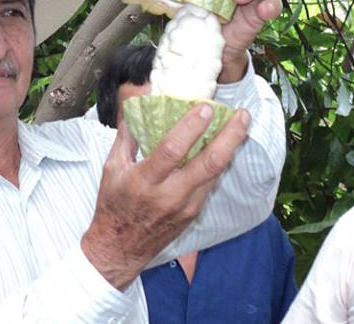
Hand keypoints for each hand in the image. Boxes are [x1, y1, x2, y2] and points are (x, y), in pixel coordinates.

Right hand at [81, 105, 250, 289]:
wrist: (120, 248)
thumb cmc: (113, 205)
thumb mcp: (111, 168)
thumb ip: (126, 135)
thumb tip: (139, 104)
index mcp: (144, 180)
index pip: (172, 150)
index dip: (191, 127)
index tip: (206, 107)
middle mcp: (169, 195)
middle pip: (208, 163)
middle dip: (229, 136)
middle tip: (242, 114)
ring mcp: (185, 206)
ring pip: (215, 173)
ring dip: (231, 147)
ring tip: (241, 123)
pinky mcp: (193, 213)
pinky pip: (210, 183)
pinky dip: (219, 162)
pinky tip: (226, 145)